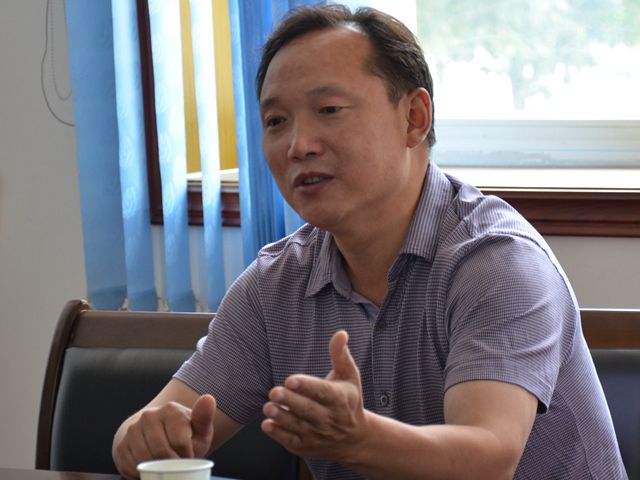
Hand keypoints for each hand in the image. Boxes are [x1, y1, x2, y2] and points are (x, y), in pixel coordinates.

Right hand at [113, 394, 215, 479]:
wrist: (158, 435)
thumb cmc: (184, 435)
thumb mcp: (199, 428)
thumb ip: (205, 416)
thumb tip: (208, 399)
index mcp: (171, 410)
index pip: (180, 442)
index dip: (187, 456)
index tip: (189, 457)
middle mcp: (149, 416)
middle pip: (161, 452)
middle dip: (171, 464)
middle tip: (177, 465)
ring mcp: (133, 430)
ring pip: (145, 459)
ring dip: (156, 468)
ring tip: (164, 465)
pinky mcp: (122, 444)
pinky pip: (131, 466)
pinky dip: (141, 472)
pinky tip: (150, 466)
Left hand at [261, 330, 366, 461]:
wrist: (355, 438)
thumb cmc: (349, 400)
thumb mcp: (349, 376)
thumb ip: (340, 355)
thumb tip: (341, 333)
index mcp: (340, 399)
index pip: (323, 392)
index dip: (307, 386)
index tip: (291, 379)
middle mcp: (330, 419)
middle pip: (308, 410)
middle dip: (291, 401)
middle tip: (274, 391)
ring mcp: (318, 435)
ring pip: (298, 426)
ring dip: (282, 417)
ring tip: (268, 407)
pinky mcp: (307, 447)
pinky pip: (291, 441)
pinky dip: (279, 435)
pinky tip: (267, 425)